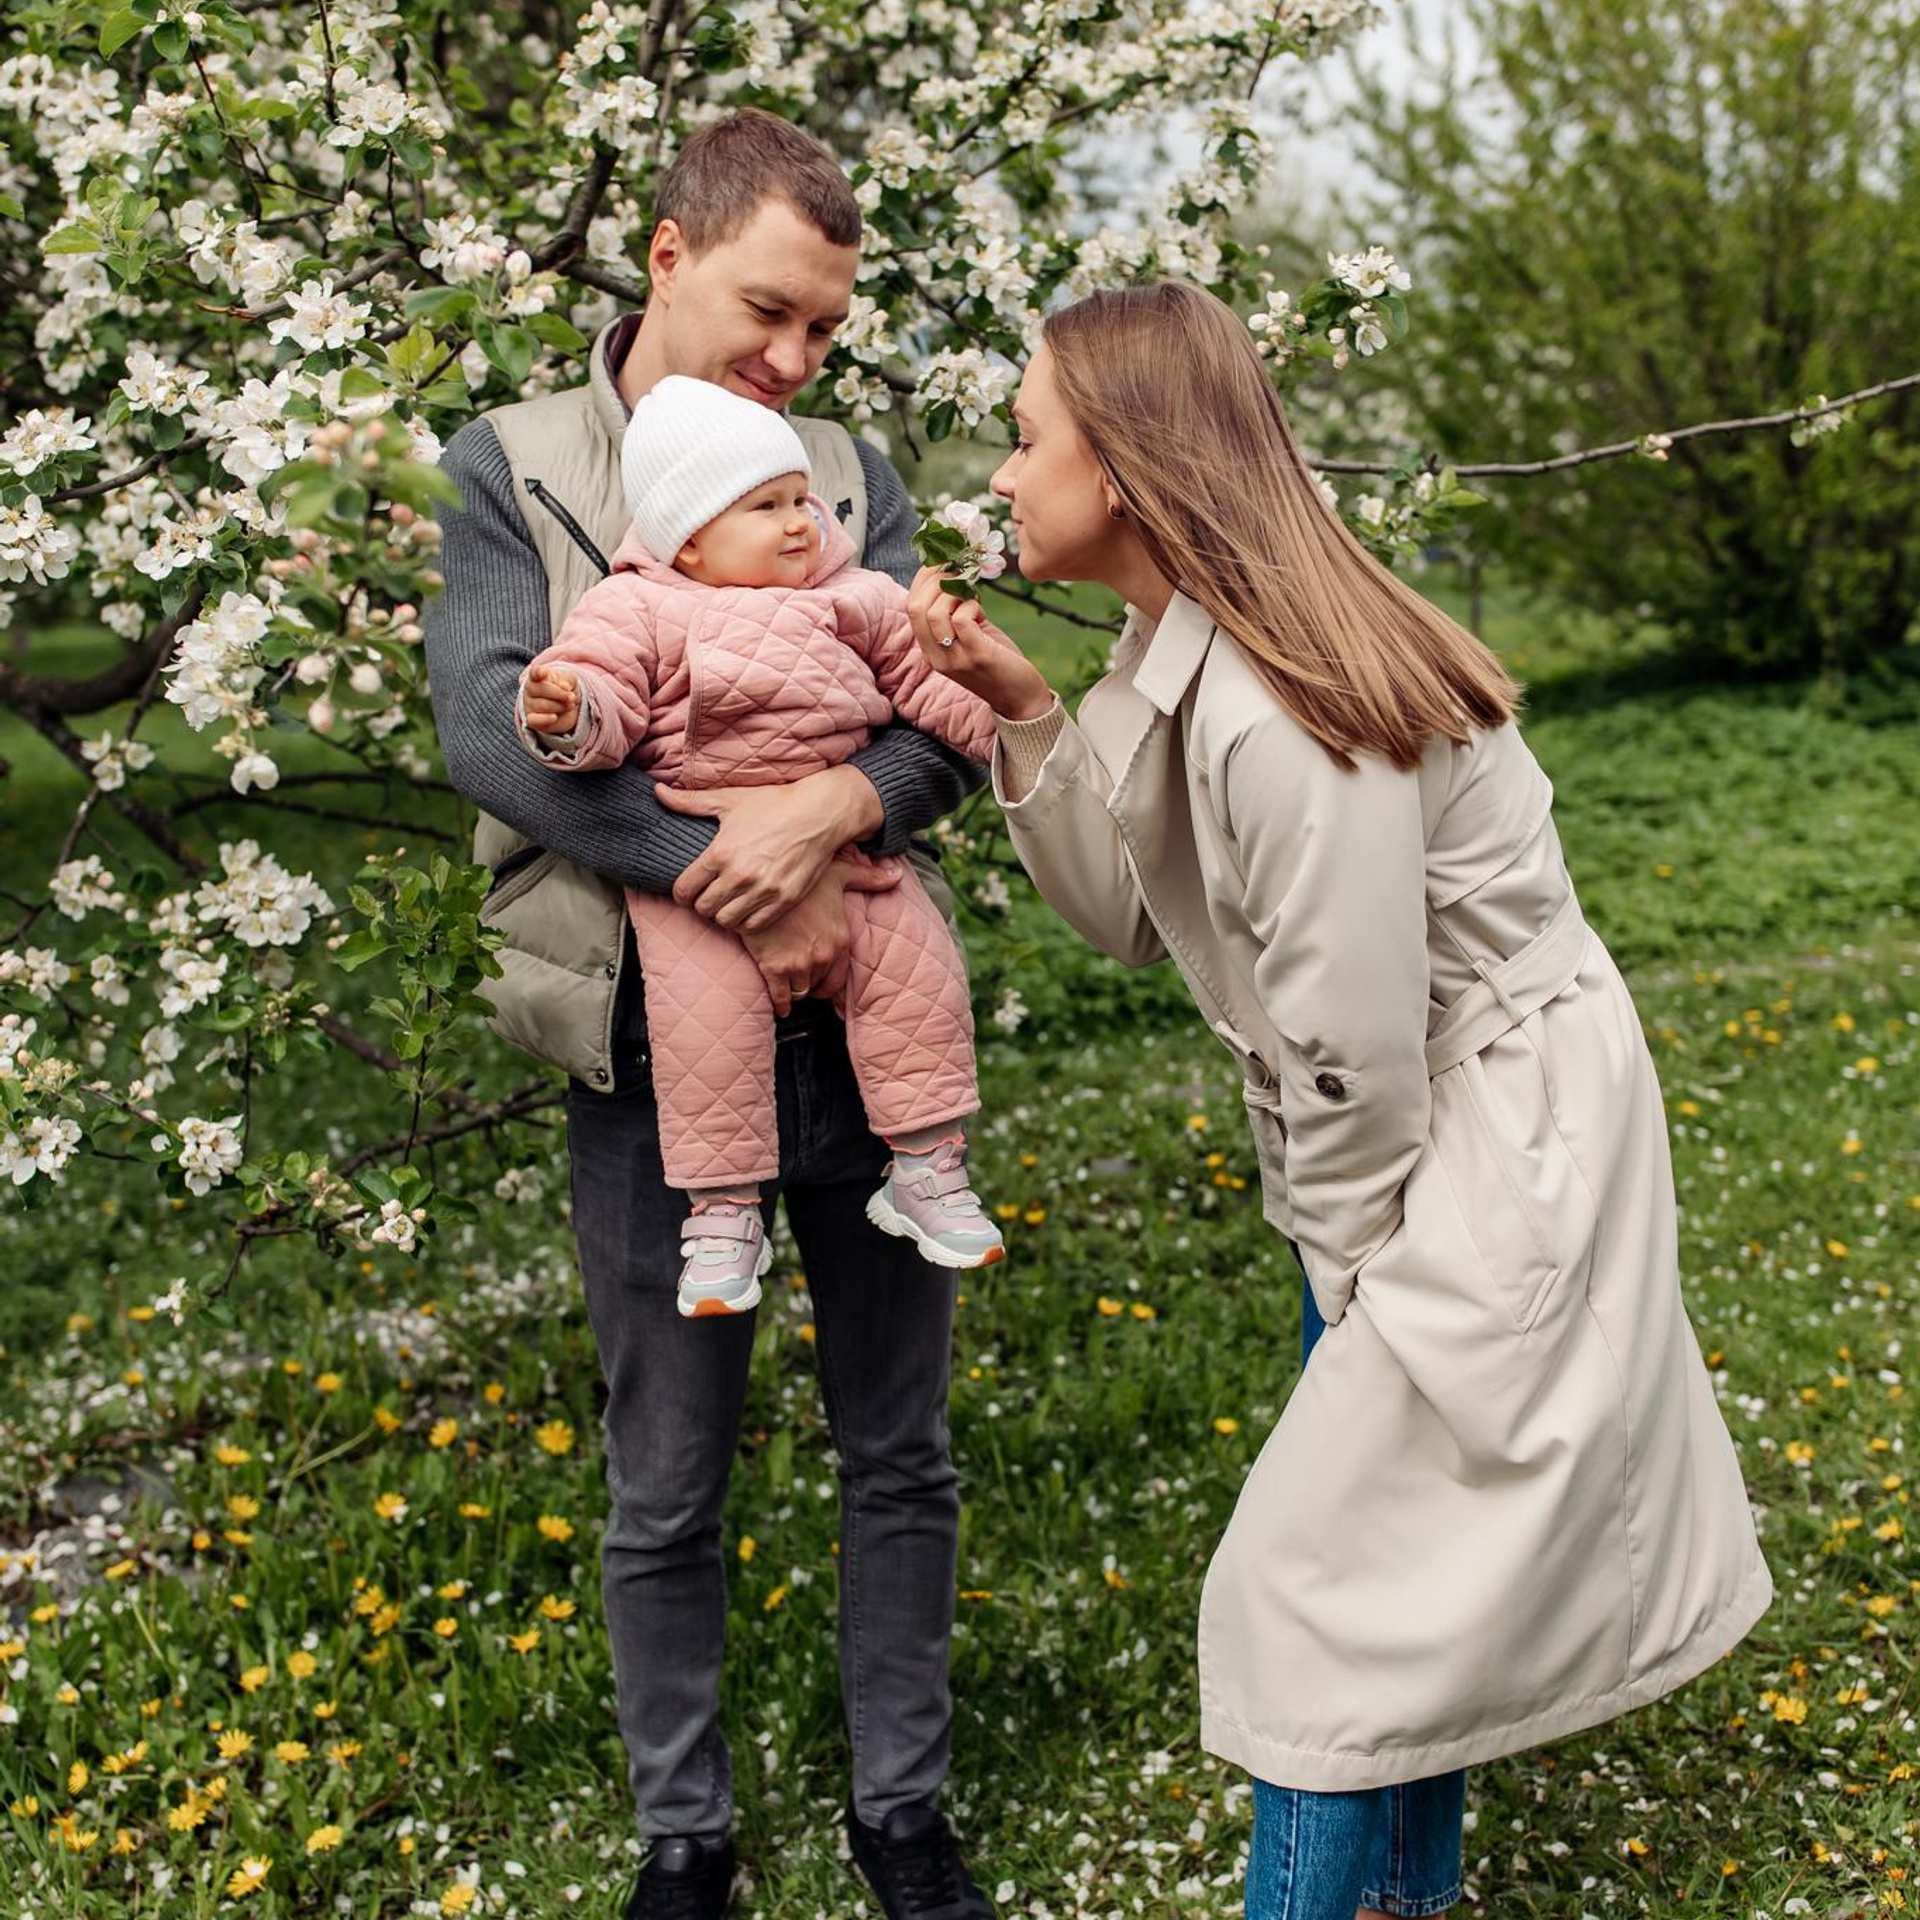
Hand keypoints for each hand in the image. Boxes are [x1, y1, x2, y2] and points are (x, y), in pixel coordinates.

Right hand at [523, 660, 579, 734]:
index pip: (534, 672)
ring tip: (569, 706)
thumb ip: (566, 681)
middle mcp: (530, 689)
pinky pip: (533, 720)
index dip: (538, 672)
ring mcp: (529, 705)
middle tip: (572, 697)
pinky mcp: (532, 720)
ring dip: (560, 706)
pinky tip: (554, 717)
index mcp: (537, 676)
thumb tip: (564, 687)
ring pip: (543, 705)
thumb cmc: (565, 689)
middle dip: (561, 694)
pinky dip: (545, 719)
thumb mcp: (569, 681)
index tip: (542, 672)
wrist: (567, 706)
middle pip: (542, 689)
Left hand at [659, 765, 883, 930]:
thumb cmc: (773, 804)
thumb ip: (689, 802)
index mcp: (720, 853)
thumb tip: (658, 792)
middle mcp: (740, 876)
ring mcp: (764, 891)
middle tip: (709, 895)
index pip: (684, 890)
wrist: (819, 813)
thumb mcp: (729, 800)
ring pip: (727, 921)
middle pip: (703, 909)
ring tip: (728, 902)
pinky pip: (754, 926)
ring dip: (724, 914)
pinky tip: (748, 907)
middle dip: (701, 904)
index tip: (687, 891)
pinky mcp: (784, 900)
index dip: (681, 894)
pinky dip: (747, 921)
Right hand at [739, 857, 901, 1014]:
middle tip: (802, 979)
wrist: (760, 883)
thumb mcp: (839, 872)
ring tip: (789, 986)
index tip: (821, 981)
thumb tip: (896, 876)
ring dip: (795, 990)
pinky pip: (780, 997)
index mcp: (840, 938)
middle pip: (819, 984)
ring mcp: (799, 964)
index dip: (828, 981)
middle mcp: (824, 955)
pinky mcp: (774, 968)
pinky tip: (779, 1005)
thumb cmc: (799, 876)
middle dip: (811, 981)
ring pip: (800, 991)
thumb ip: (868, 878)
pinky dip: (780, 1004)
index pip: (839, 976)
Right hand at [905, 567, 1055, 720]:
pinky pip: (961, 620)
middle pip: (915, 607)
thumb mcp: (969, 637)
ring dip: (953, 592)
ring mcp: (955, 658)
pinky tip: (981, 610)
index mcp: (930, 650)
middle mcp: (937, 656)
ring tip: (970, 593)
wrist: (1021, 700)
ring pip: (934, 613)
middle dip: (935, 579)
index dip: (923, 579)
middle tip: (958, 570)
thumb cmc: (997, 662)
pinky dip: (971, 606)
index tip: (942, 561)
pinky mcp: (977, 656)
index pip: (910, 607)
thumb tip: (955, 575)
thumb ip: (957, 613)